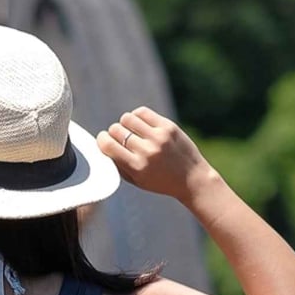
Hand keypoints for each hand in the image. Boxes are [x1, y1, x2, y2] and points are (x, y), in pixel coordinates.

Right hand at [96, 107, 220, 204]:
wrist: (193, 180)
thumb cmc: (160, 181)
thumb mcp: (136, 180)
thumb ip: (118, 164)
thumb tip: (103, 144)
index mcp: (136, 167)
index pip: (107, 144)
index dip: (102, 140)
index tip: (105, 141)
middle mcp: (147, 151)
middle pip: (115, 130)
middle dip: (114, 133)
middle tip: (121, 139)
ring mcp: (159, 137)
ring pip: (127, 118)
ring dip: (125, 124)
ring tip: (132, 131)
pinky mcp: (169, 127)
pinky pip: (142, 112)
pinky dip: (137, 116)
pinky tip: (141, 125)